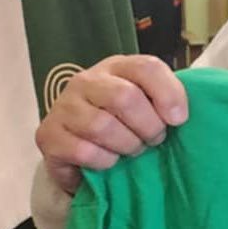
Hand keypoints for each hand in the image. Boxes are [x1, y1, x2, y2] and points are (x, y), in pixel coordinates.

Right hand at [35, 55, 187, 194]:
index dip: (169, 94)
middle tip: (154, 139)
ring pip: (102, 126)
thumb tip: (179, 116)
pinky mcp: (47, 135)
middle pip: (124, 97)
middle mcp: (86, 81)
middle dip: (149, 126)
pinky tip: (110, 160)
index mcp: (117, 67)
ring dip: (128, 145)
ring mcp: (63, 106)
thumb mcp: (151, 106)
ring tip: (132, 149)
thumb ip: (168, 100)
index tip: (179, 120)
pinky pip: (84, 151)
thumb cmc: (127, 124)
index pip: (147, 67)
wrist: (83, 152)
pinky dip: (105, 161)